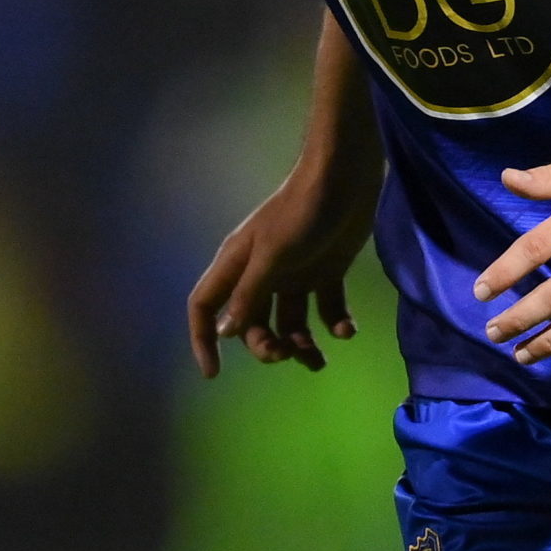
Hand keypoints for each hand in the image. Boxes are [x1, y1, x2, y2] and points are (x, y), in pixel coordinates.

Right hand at [187, 156, 382, 376]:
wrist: (346, 176)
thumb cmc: (303, 211)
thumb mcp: (273, 255)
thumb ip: (250, 294)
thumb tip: (225, 332)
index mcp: (239, 264)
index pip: (206, 306)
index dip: (204, 339)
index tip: (214, 374)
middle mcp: (263, 273)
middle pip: (252, 323)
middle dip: (266, 345)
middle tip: (288, 353)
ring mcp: (296, 273)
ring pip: (290, 323)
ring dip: (300, 345)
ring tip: (318, 360)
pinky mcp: (327, 271)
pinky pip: (326, 309)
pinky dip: (334, 324)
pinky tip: (346, 330)